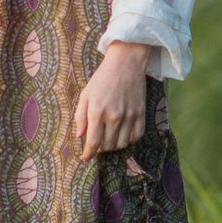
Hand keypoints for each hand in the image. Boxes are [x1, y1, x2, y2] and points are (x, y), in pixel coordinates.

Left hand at [73, 44, 152, 160]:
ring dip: (114, 146)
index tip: (85, 158)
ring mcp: (130, 116)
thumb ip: (80, 116)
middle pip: (108, 146)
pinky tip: (123, 135)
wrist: (125, 64)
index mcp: (97, 111)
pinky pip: (137, 136)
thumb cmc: (102, 79)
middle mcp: (114, 116)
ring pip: (122, 144)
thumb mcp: (85, 94)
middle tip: (96, 145)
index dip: (88, 153)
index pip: (93, 141)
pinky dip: (129, 140)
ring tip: (108, 140)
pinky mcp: (141, 114)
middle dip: (100, 149)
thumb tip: (80, 136)